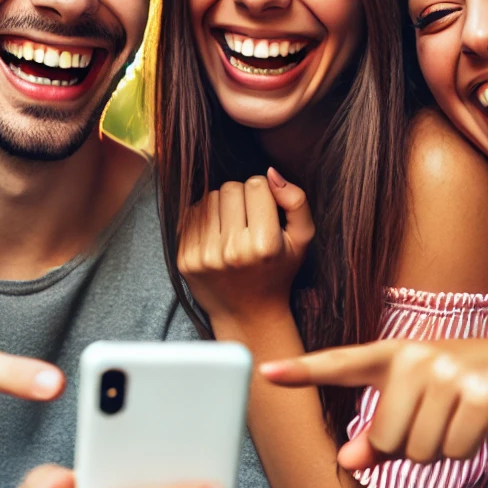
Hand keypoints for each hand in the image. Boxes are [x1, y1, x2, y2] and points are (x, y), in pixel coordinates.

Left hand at [178, 169, 313, 325]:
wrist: (248, 314)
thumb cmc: (278, 271)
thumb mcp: (302, 240)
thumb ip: (297, 201)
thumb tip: (272, 173)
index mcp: (265, 244)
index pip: (255, 184)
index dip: (262, 193)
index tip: (265, 212)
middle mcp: (233, 251)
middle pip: (229, 188)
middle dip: (240, 198)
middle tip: (248, 220)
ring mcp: (205, 256)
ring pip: (208, 198)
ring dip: (221, 207)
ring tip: (232, 229)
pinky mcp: (185, 260)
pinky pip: (190, 215)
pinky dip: (203, 220)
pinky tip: (216, 237)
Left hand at [262, 338, 487, 467]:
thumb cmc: (466, 386)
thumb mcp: (419, 400)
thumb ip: (379, 431)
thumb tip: (347, 461)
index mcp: (393, 355)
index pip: (339, 362)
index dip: (301, 371)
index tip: (264, 372)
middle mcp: (416, 357)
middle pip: (386, 439)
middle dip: (411, 446)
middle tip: (439, 418)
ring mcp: (450, 373)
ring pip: (419, 450)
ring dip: (441, 448)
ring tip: (460, 417)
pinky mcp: (482, 394)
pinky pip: (453, 450)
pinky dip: (466, 449)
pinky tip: (481, 422)